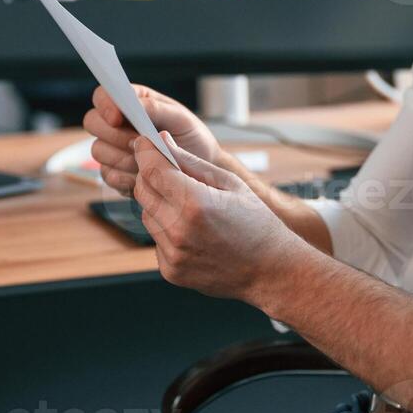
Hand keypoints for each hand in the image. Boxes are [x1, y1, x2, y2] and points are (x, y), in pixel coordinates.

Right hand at [82, 85, 219, 195]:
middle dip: (114, 135)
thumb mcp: (180, 118)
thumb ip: (155, 108)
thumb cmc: (191, 137)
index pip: (103, 95)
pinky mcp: (114, 172)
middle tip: (138, 143)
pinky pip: (106, 174)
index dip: (105, 105)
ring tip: (149, 160)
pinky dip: (125, 177)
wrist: (198, 171)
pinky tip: (143, 177)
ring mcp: (112, 148)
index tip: (117, 118)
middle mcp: (117, 123)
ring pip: (98, 150)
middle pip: (92, 122)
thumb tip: (134, 104)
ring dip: (122, 157)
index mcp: (132, 102)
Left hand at [132, 133, 299, 302]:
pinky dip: (167, 229)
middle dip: (150, 175)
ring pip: (146, 214)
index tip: (145, 143)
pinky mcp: (171, 271)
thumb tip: (163, 141)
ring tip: (189, 206)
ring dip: (159, 203)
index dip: (145, 151)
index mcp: (195, 203)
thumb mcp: (230, 183)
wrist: (270, 271)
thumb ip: (192, 162)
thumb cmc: (257, 223)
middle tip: (168, 170)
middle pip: (142, 190)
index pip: (152, 169)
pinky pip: (156, 239)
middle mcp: (178, 230)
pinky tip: (192, 231)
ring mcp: (173, 254)